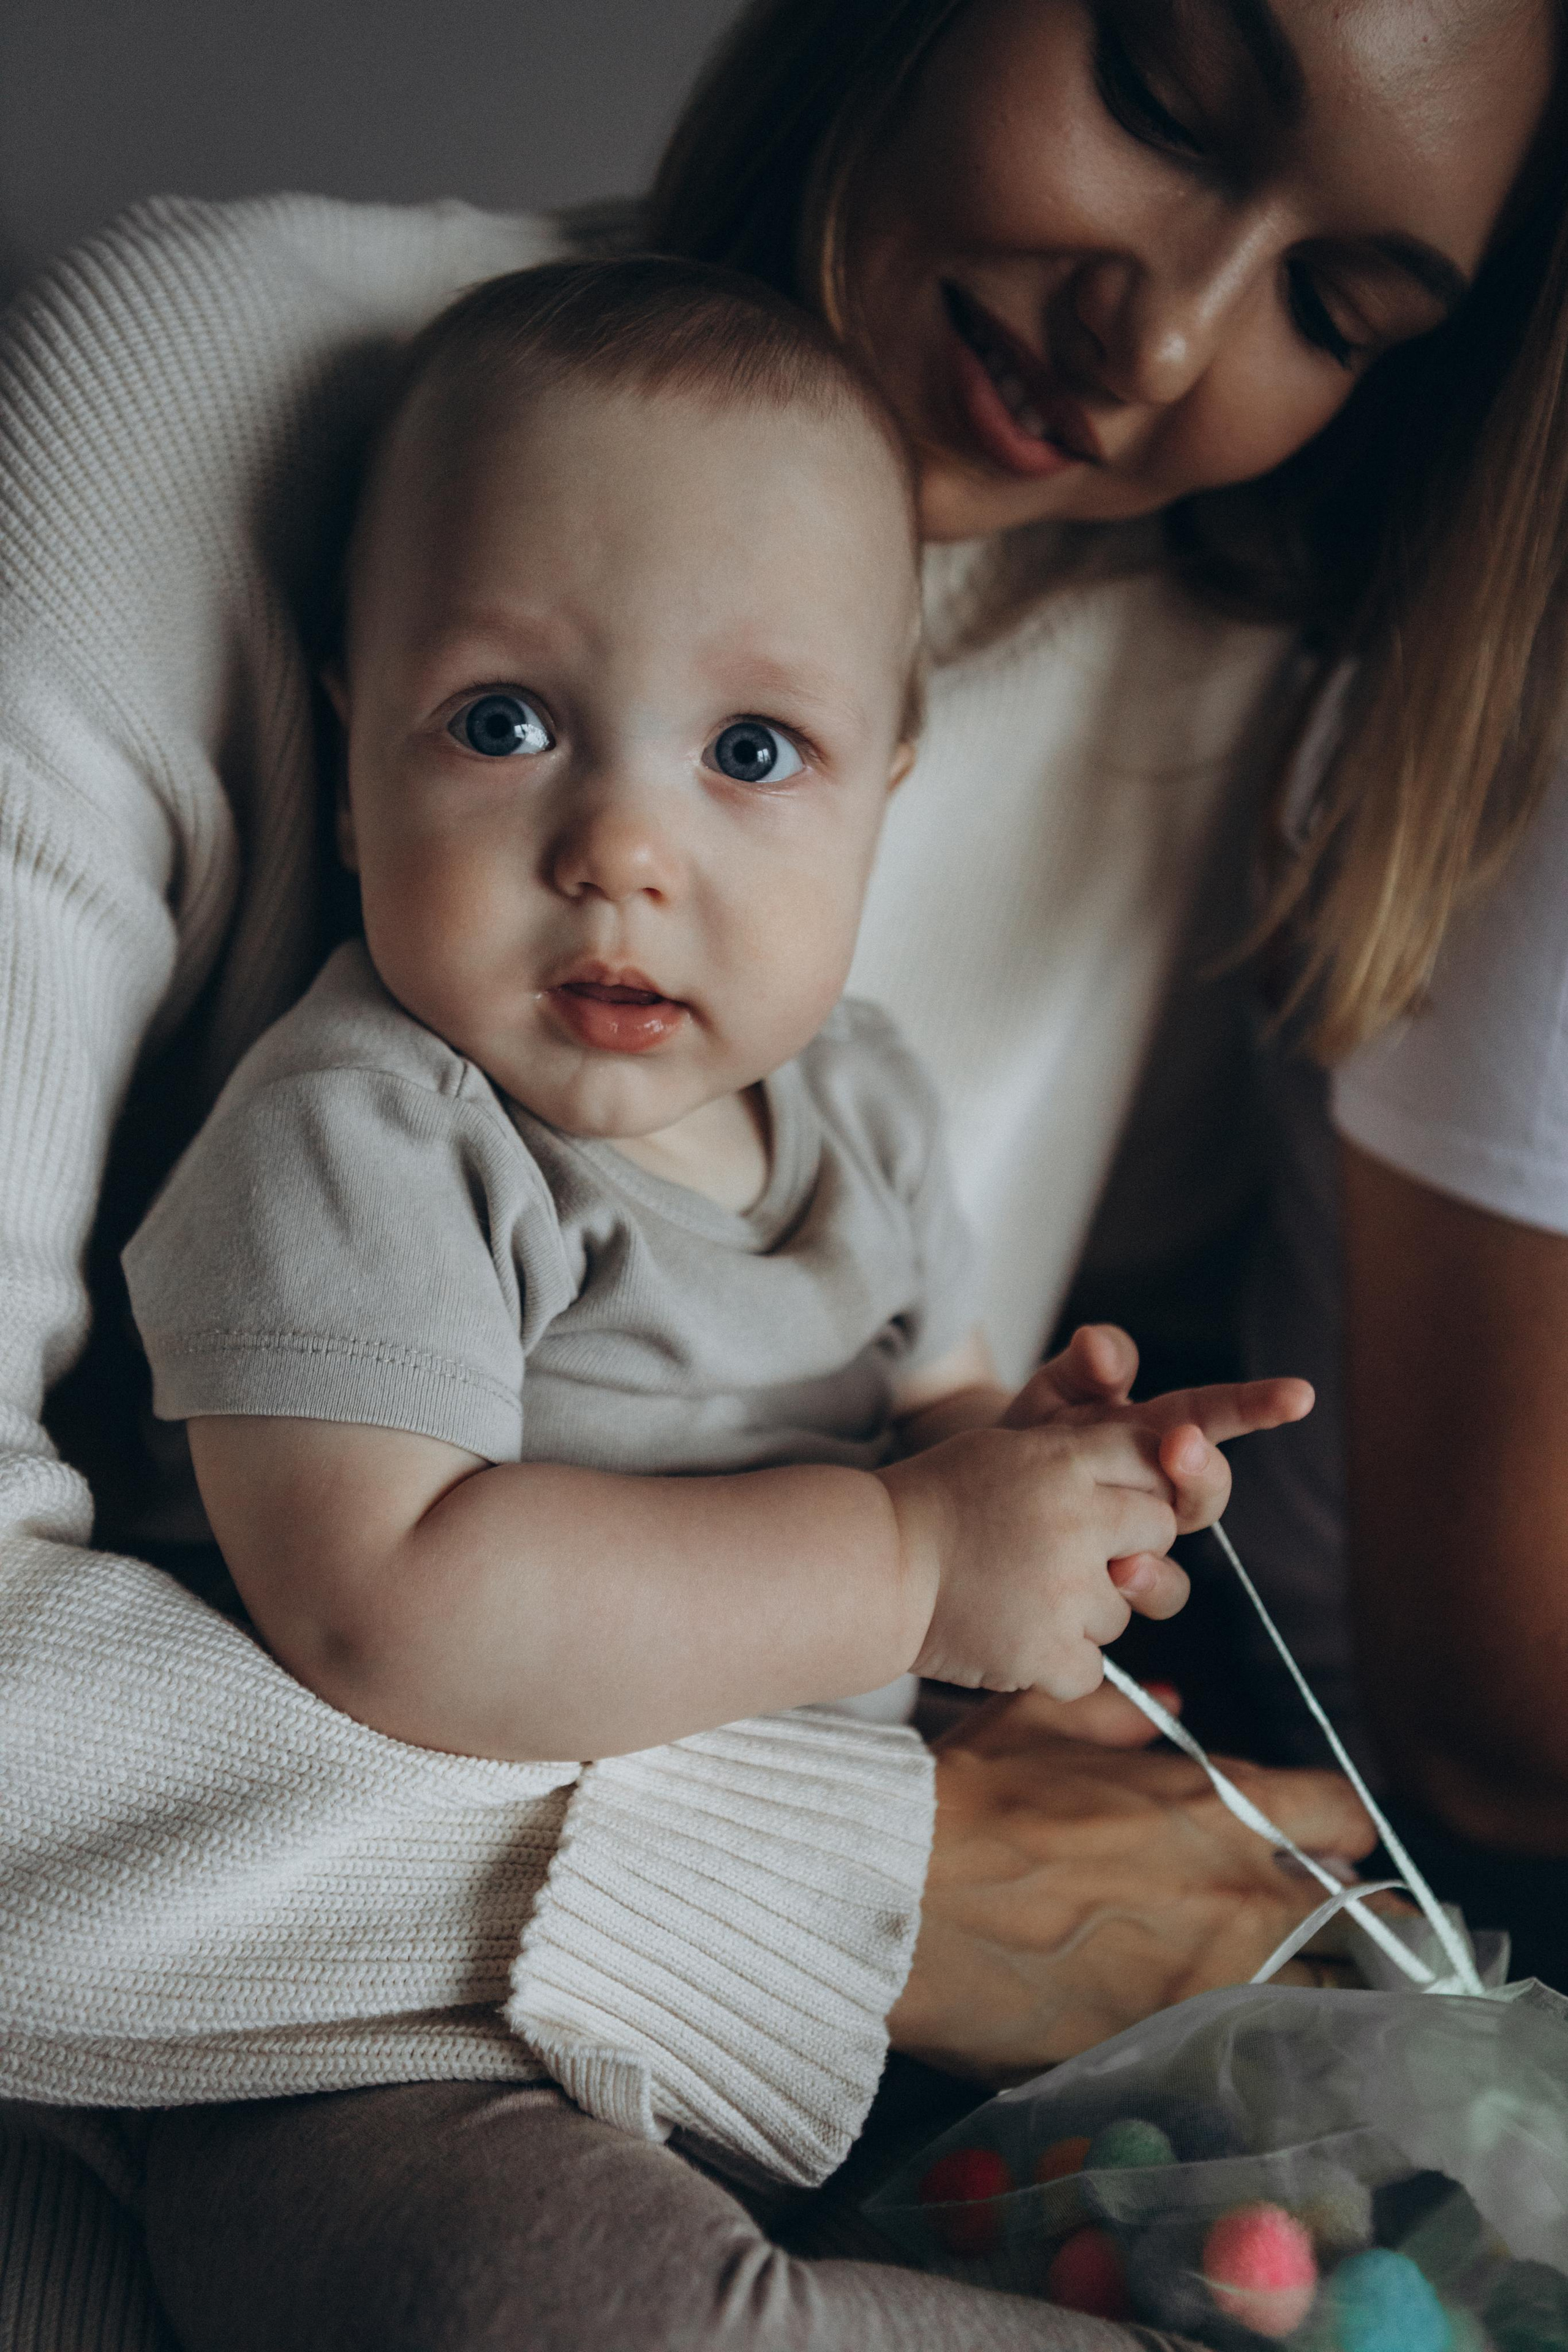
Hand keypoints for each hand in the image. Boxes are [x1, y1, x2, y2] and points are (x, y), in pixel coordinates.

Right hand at [880, 1410, 1186, 1697]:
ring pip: (1122, 1610)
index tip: (1107, 1502)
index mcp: (1063, 1462)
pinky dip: (1056, 1665)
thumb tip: (1143, 1476)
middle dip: (1128, 1546)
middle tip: (1073, 1556)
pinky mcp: (1048, 1652)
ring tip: (1022, 1599)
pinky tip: (1016, 1639)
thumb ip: (1072, 1459)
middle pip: (1158, 1531)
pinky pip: (1091, 1669)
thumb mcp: (1004, 1451)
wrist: (874, 1567)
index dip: (1134, 1483)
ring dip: (1083, 1613)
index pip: (1149, 1457)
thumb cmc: (933, 1504)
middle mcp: (1076, 1521)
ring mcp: (1066, 1590)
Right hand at [887, 1683, 1377, 2081]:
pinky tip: (1232, 2043)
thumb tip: (1166, 1708)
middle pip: (1367, 1922)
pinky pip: (1252, 2055)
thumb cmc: (966, 1797)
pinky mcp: (1170, 2049)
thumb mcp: (1040, 1718)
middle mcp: (1240, 1896)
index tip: (1320, 1845)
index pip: (1344, 1816)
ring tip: (1293, 1996)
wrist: (898, 1895)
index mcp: (1219, 1806)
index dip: (1336, 1830)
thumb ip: (1119, 1711)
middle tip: (1331, 1935)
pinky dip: (1254, 2047)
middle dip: (1358, 1925)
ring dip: (1319, 1992)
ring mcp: (1214, 1983)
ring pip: (1330, 2000)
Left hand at [1003, 1323, 1312, 1608]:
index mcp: (1157, 1433)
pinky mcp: (1110, 1582)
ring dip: (1160, 1553)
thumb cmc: (1037, 1432)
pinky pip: (1140, 1597)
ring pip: (1176, 1558)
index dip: (1260, 1405)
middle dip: (1200, 1470)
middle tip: (1181, 1445)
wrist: (987, 1490)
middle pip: (1207, 1492)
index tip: (1301, 1395)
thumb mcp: (1059, 1387)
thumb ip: (1089, 1363)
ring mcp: (1137, 1541)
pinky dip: (1132, 1589)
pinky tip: (1111, 1578)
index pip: (1219, 1415)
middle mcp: (1159, 1491)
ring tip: (1132, 1547)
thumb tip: (1100, 1346)